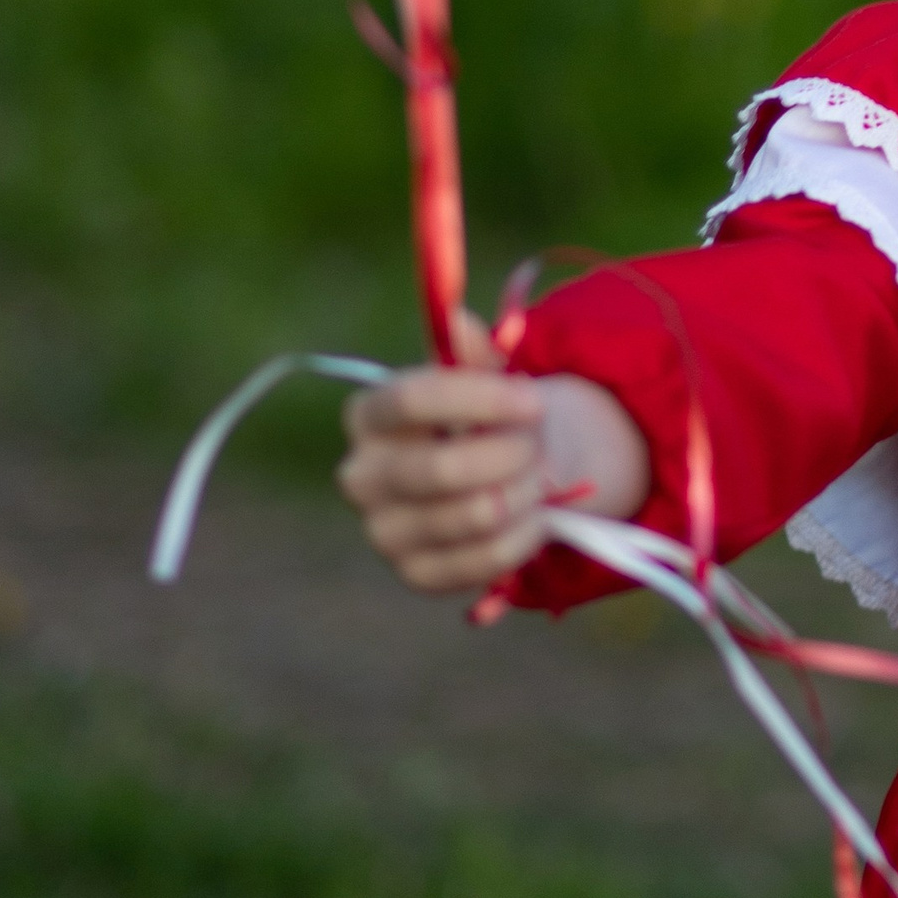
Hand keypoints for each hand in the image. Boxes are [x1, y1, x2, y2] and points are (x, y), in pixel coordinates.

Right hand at [336, 314, 647, 595]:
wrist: (493, 480)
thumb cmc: (483, 420)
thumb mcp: (482, 376)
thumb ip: (474, 352)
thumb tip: (461, 323)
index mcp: (368, 415)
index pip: (411, 400)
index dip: (481, 399)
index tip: (535, 400)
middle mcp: (360, 476)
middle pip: (441, 469)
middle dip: (510, 455)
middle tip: (537, 448)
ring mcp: (382, 530)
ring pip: (472, 516)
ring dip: (524, 494)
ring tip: (536, 479)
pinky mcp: (414, 574)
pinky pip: (483, 559)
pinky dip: (524, 536)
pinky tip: (532, 518)